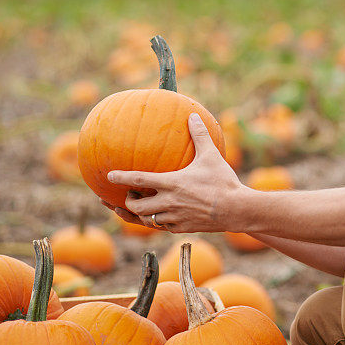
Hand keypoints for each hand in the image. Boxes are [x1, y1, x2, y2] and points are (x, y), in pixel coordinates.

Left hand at [105, 113, 246, 232]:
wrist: (236, 209)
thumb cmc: (223, 181)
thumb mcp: (211, 155)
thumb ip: (200, 135)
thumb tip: (193, 116)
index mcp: (172, 183)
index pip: (139, 180)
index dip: (122, 178)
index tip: (109, 176)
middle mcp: (169, 202)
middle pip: (136, 206)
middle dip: (126, 202)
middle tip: (127, 195)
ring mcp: (174, 217)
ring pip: (147, 220)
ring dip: (139, 215)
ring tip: (136, 209)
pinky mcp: (182, 228)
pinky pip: (163, 227)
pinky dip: (157, 222)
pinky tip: (159, 216)